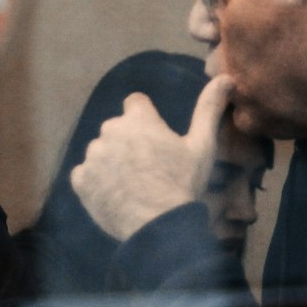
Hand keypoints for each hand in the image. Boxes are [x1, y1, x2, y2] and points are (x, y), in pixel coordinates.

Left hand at [71, 75, 232, 241]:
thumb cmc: (183, 184)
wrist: (159, 228)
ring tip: (132, 185)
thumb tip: (225, 77)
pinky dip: (96, 182)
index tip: (156, 140)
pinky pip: (84, 174)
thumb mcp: (202, 146)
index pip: (135, 103)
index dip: (146, 119)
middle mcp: (110, 130)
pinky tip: (115, 195)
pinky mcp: (80, 181)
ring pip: (101, 151)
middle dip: (128, 141)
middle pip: (117, 128)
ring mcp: (92, 156)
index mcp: (138, 118)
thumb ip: (209, 108)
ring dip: (112, 161)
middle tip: (148, 167)